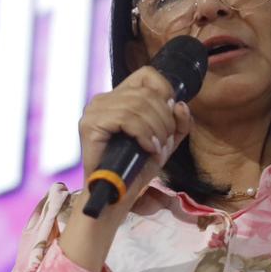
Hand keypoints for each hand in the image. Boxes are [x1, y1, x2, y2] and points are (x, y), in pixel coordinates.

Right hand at [78, 65, 194, 201]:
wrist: (115, 196)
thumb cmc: (136, 169)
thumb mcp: (165, 142)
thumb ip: (178, 123)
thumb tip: (180, 103)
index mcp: (119, 98)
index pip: (147, 75)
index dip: (165, 91)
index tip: (170, 118)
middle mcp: (104, 99)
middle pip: (147, 93)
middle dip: (164, 119)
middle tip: (164, 142)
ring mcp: (94, 110)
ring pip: (138, 105)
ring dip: (156, 129)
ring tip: (156, 148)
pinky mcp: (90, 124)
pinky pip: (126, 118)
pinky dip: (143, 134)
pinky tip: (147, 148)